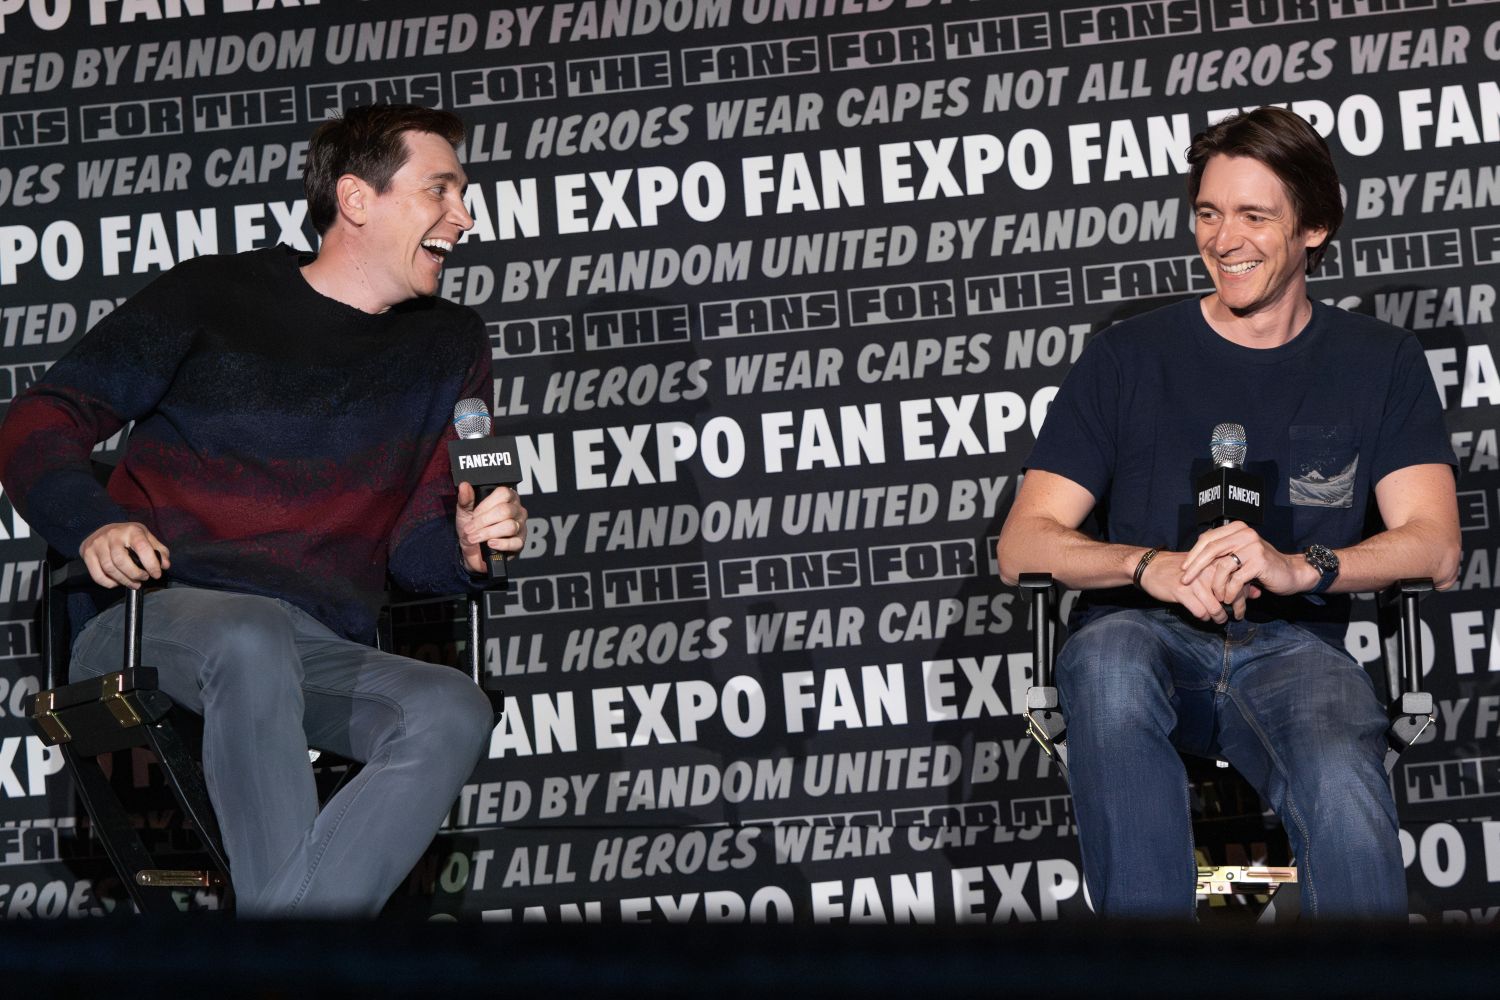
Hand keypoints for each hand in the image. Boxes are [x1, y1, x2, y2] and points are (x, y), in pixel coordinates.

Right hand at [79, 522, 169, 588]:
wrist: (105, 530)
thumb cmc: (129, 536)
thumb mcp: (147, 537)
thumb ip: (159, 551)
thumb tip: (165, 565)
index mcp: (131, 530)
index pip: (142, 548)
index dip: (151, 564)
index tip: (157, 574)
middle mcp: (112, 535)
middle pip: (122, 561)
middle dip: (135, 574)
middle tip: (144, 578)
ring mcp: (97, 544)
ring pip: (109, 569)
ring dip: (124, 581)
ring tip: (134, 583)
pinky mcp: (87, 553)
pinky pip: (97, 575)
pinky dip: (109, 583)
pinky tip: (118, 582)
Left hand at [456, 482, 526, 573]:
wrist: (472, 550)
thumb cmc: (472, 529)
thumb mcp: (465, 513)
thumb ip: (466, 499)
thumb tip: (464, 486)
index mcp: (506, 498)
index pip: (503, 493)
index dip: (486, 505)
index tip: (474, 514)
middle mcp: (516, 510)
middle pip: (505, 511)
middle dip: (483, 521)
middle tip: (470, 529)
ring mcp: (520, 526)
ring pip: (510, 526)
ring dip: (488, 533)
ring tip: (475, 538)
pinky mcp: (520, 542)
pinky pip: (515, 542)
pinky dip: (500, 544)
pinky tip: (490, 544)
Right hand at [1137, 549, 1249, 623]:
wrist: (1151, 567)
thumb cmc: (1181, 570)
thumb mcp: (1207, 571)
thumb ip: (1233, 580)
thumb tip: (1257, 593)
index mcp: (1215, 562)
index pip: (1239, 582)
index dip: (1242, 599)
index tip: (1240, 608)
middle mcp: (1208, 570)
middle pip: (1231, 595)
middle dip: (1234, 610)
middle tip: (1235, 617)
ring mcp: (1195, 582)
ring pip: (1216, 608)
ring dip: (1219, 617)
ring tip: (1218, 619)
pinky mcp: (1182, 592)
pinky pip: (1201, 611)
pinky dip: (1204, 617)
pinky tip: (1203, 616)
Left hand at [1179, 521, 1311, 603]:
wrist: (1291, 573)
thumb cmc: (1260, 566)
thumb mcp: (1240, 554)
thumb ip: (1222, 552)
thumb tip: (1192, 558)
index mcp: (1237, 529)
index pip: (1207, 538)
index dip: (1193, 554)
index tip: (1183, 568)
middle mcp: (1245, 533)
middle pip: (1211, 550)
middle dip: (1195, 567)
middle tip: (1185, 581)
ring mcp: (1253, 546)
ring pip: (1222, 567)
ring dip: (1216, 585)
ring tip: (1217, 596)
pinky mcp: (1259, 561)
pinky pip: (1236, 579)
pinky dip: (1229, 591)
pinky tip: (1228, 598)